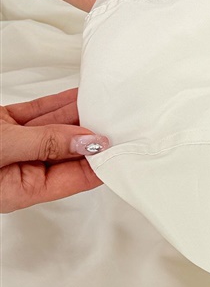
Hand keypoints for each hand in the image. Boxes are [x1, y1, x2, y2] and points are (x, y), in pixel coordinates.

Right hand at [0, 88, 109, 212]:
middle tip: (116, 119)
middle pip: (67, 151)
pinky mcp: (3, 125)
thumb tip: (84, 141)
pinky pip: (38, 114)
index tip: (121, 145)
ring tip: (102, 103)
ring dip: (78, 115)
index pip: (75, 178)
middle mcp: (20, 169)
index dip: (99, 161)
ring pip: (54, 129)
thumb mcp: (3, 150)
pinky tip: (76, 97)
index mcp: (22, 189)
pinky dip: (58, 104)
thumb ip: (44, 144)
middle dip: (91, 135)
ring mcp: (12, 145)